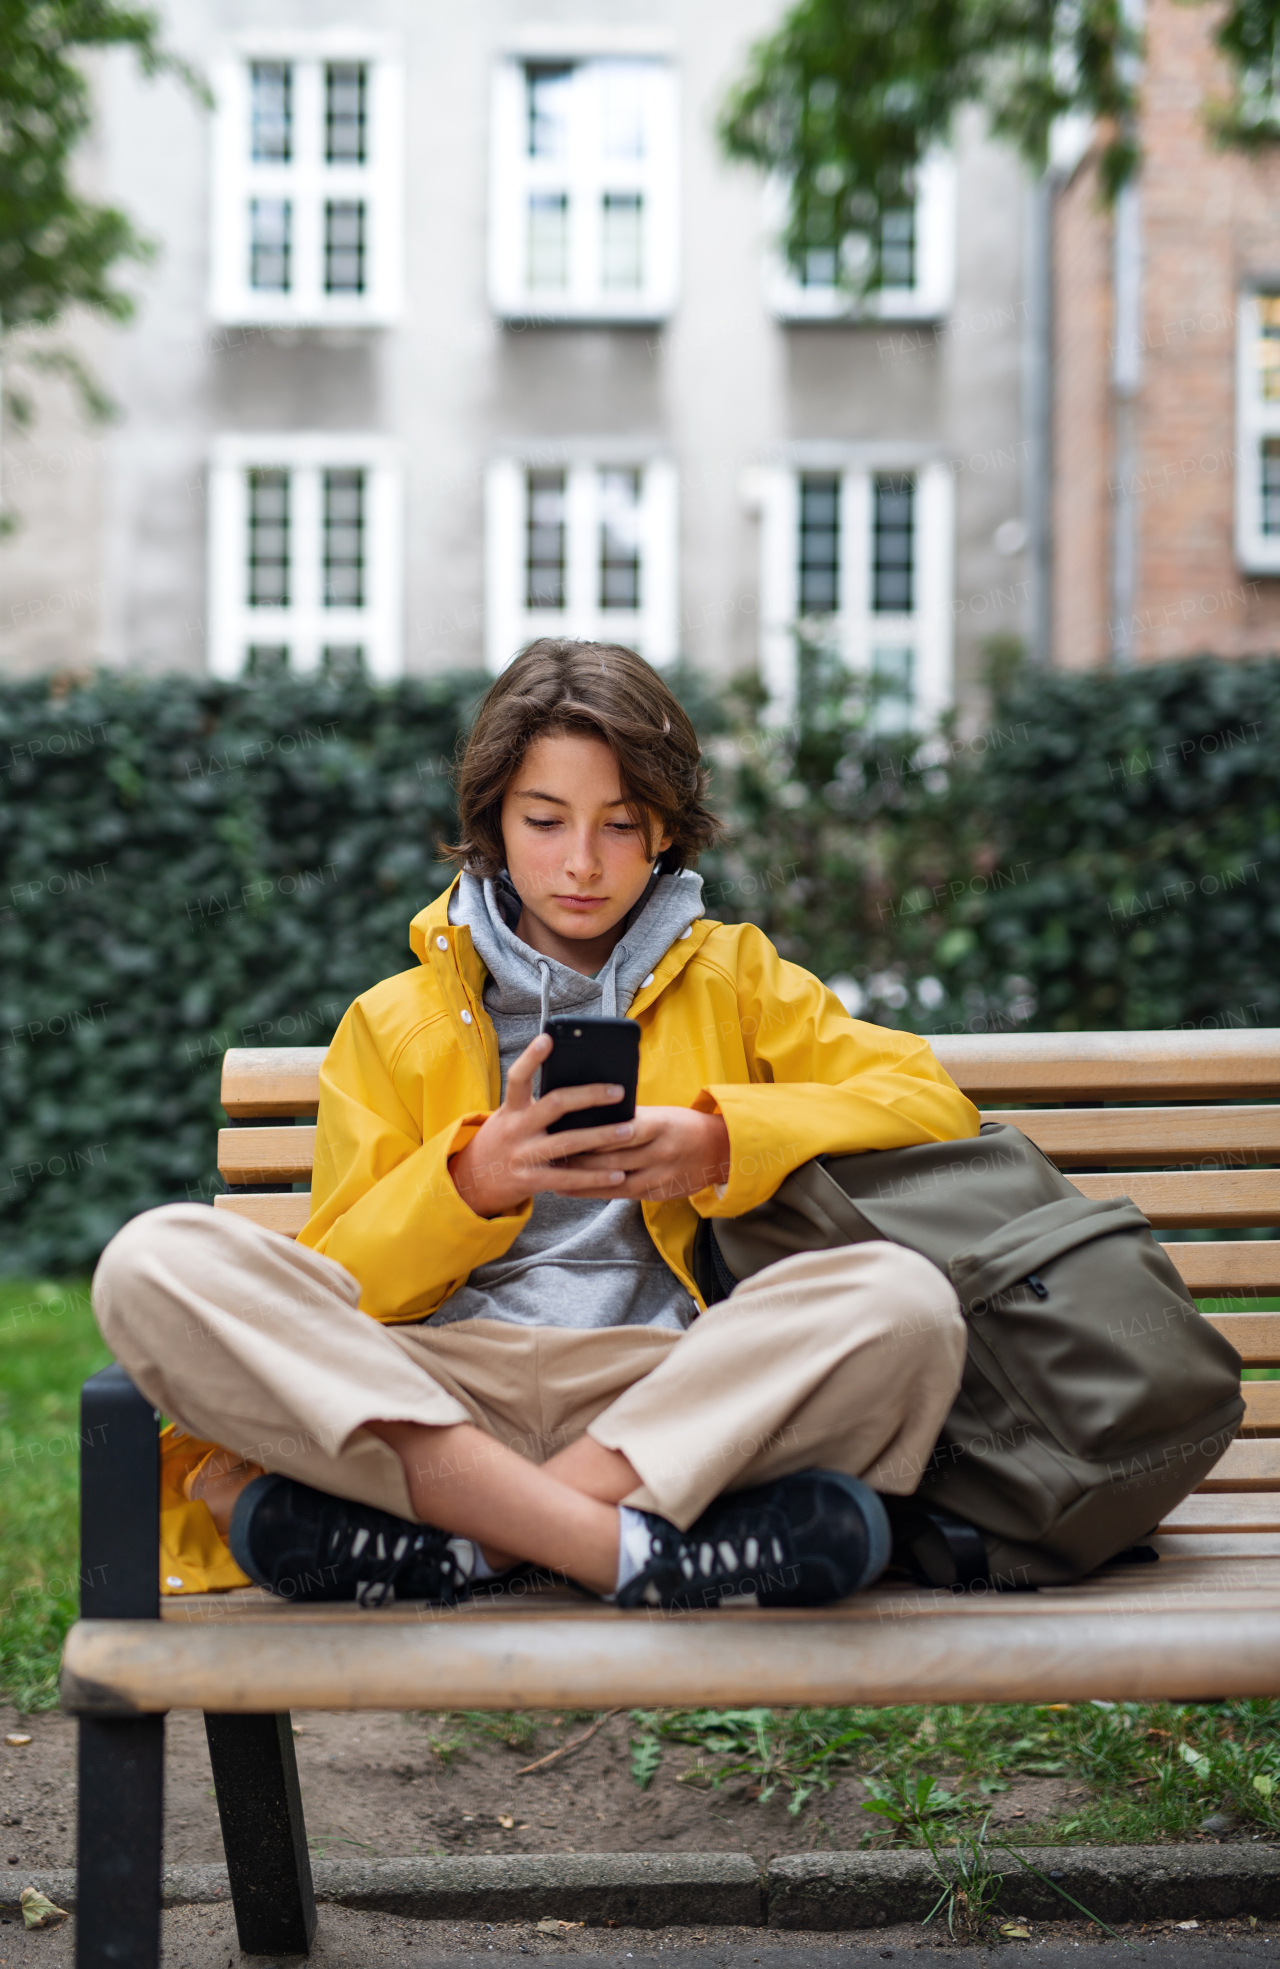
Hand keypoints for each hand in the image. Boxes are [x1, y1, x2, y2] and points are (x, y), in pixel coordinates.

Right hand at [448, 1032, 638, 1218]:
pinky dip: (596, 1177)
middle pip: (554, 1104)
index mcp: (511, 1109)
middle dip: (589, 1096)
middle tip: (618, 1090)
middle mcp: (515, 1129)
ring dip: (602, 1136)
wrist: (472, 1182)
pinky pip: (568, 1178)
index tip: (548, 1038)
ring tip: (629, 1130)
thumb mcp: (510, 1118)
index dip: (531, 1057)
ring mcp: (523, 1156)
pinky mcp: (531, 1181)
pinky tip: (618, 1174)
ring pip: (568, 1142)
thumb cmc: (504, 1140)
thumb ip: (536, 1105)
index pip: (517, 1077)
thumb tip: (581, 1085)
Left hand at [566, 1105, 730, 1201]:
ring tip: (554, 1178)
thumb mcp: (660, 1114)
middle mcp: (661, 1154)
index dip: (592, 1136)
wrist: (720, 1150)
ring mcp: (660, 1177)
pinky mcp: (658, 1194)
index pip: (621, 1131)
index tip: (563, 1134)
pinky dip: (597, 1193)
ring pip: (614, 1183)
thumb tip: (589, 1116)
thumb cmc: (682, 1125)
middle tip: (549, 1158)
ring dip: (582, 1182)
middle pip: (613, 1160)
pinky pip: (623, 1196)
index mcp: (660, 1126)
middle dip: (578, 1161)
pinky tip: (575, 1190)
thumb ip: (629, 1118)